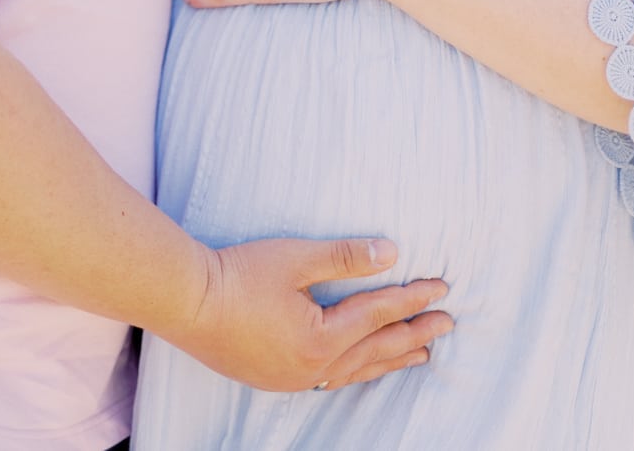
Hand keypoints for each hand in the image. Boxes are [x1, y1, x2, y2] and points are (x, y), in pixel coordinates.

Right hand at [177, 237, 451, 390]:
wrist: (186, 302)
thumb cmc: (238, 274)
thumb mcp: (296, 258)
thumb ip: (346, 257)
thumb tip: (391, 253)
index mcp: (321, 338)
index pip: (378, 313)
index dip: (412, 298)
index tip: (442, 288)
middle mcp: (314, 367)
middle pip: (376, 349)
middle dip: (414, 333)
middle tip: (446, 324)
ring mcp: (295, 378)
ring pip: (357, 371)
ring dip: (391, 359)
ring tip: (420, 353)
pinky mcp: (277, 379)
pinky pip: (333, 379)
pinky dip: (358, 371)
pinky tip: (362, 367)